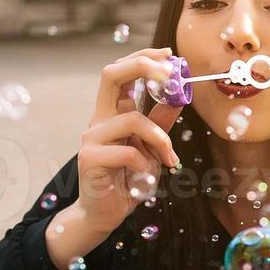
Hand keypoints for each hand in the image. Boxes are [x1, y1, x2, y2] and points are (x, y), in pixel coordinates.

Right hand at [47, 48, 182, 265]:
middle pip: (110, 74)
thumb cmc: (128, 179)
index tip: (169, 55)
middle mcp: (99, 119)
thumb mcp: (152, 148)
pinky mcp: (90, 159)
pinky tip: (145, 178)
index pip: (120, 71)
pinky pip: (129, 152)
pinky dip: (145, 164)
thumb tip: (180, 96)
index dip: (143, 57)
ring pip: (132, 118)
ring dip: (159, 138)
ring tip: (168, 159)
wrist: (105, 214)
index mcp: (112, 113)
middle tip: (170, 74)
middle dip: (142, 66)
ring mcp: (91, 137)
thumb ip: (161, 122)